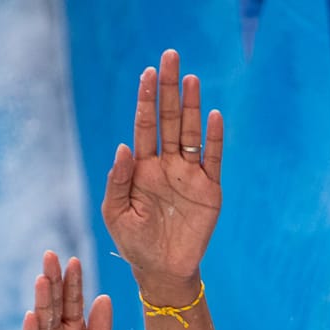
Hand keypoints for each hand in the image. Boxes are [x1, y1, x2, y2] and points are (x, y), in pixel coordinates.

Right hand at [13, 253, 112, 329]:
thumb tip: (105, 299)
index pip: (74, 302)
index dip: (74, 282)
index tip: (74, 260)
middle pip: (55, 304)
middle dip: (54, 280)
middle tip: (51, 255)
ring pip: (42, 321)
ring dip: (42, 301)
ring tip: (43, 279)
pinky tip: (31, 317)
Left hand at [102, 49, 222, 298]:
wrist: (163, 272)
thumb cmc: (135, 245)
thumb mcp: (116, 214)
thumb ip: (117, 182)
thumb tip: (123, 146)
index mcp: (142, 168)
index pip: (144, 126)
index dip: (146, 100)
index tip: (147, 74)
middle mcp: (167, 165)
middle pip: (169, 120)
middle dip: (169, 90)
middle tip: (170, 57)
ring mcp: (189, 176)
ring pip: (191, 133)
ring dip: (192, 107)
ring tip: (190, 79)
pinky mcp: (209, 191)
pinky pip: (212, 160)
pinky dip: (213, 139)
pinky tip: (213, 116)